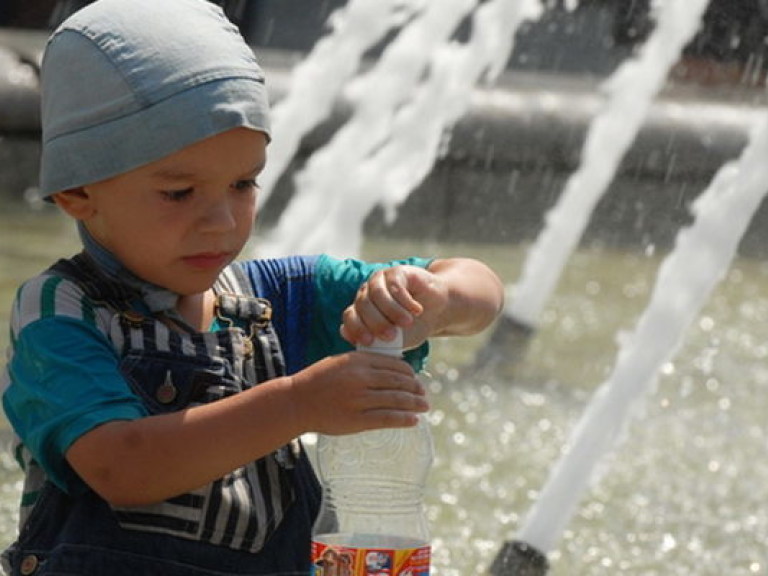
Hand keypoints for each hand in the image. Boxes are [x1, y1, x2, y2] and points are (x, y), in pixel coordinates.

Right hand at [288, 351, 428, 434]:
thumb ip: (363, 364)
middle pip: (398, 382)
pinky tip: (413, 420)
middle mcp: (361, 378)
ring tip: (424, 406)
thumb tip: (391, 369)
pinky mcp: (357, 420)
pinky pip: (387, 418)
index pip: (393, 365)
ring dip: (415, 403)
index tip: (414, 378)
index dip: (409, 372)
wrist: (296, 402)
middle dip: (415, 388)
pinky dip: (404, 419)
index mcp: (357, 361)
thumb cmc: (318, 381)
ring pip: (396, 400)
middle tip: (423, 393)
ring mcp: (359, 399)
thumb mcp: (340, 362)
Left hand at [340, 265, 448, 348]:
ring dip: (392, 311)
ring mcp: (381, 280)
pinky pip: (395, 284)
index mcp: (362, 310)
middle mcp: (367, 293)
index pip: (350, 317)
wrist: (438, 310)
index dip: (356, 328)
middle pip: (363, 305)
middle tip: (391, 335)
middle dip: (376, 322)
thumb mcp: (397, 341)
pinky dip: (405, 300)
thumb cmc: (414, 327)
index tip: (369, 341)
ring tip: (407, 323)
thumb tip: (351, 339)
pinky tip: (417, 310)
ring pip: (377, 293)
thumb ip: (376, 343)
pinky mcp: (397, 272)